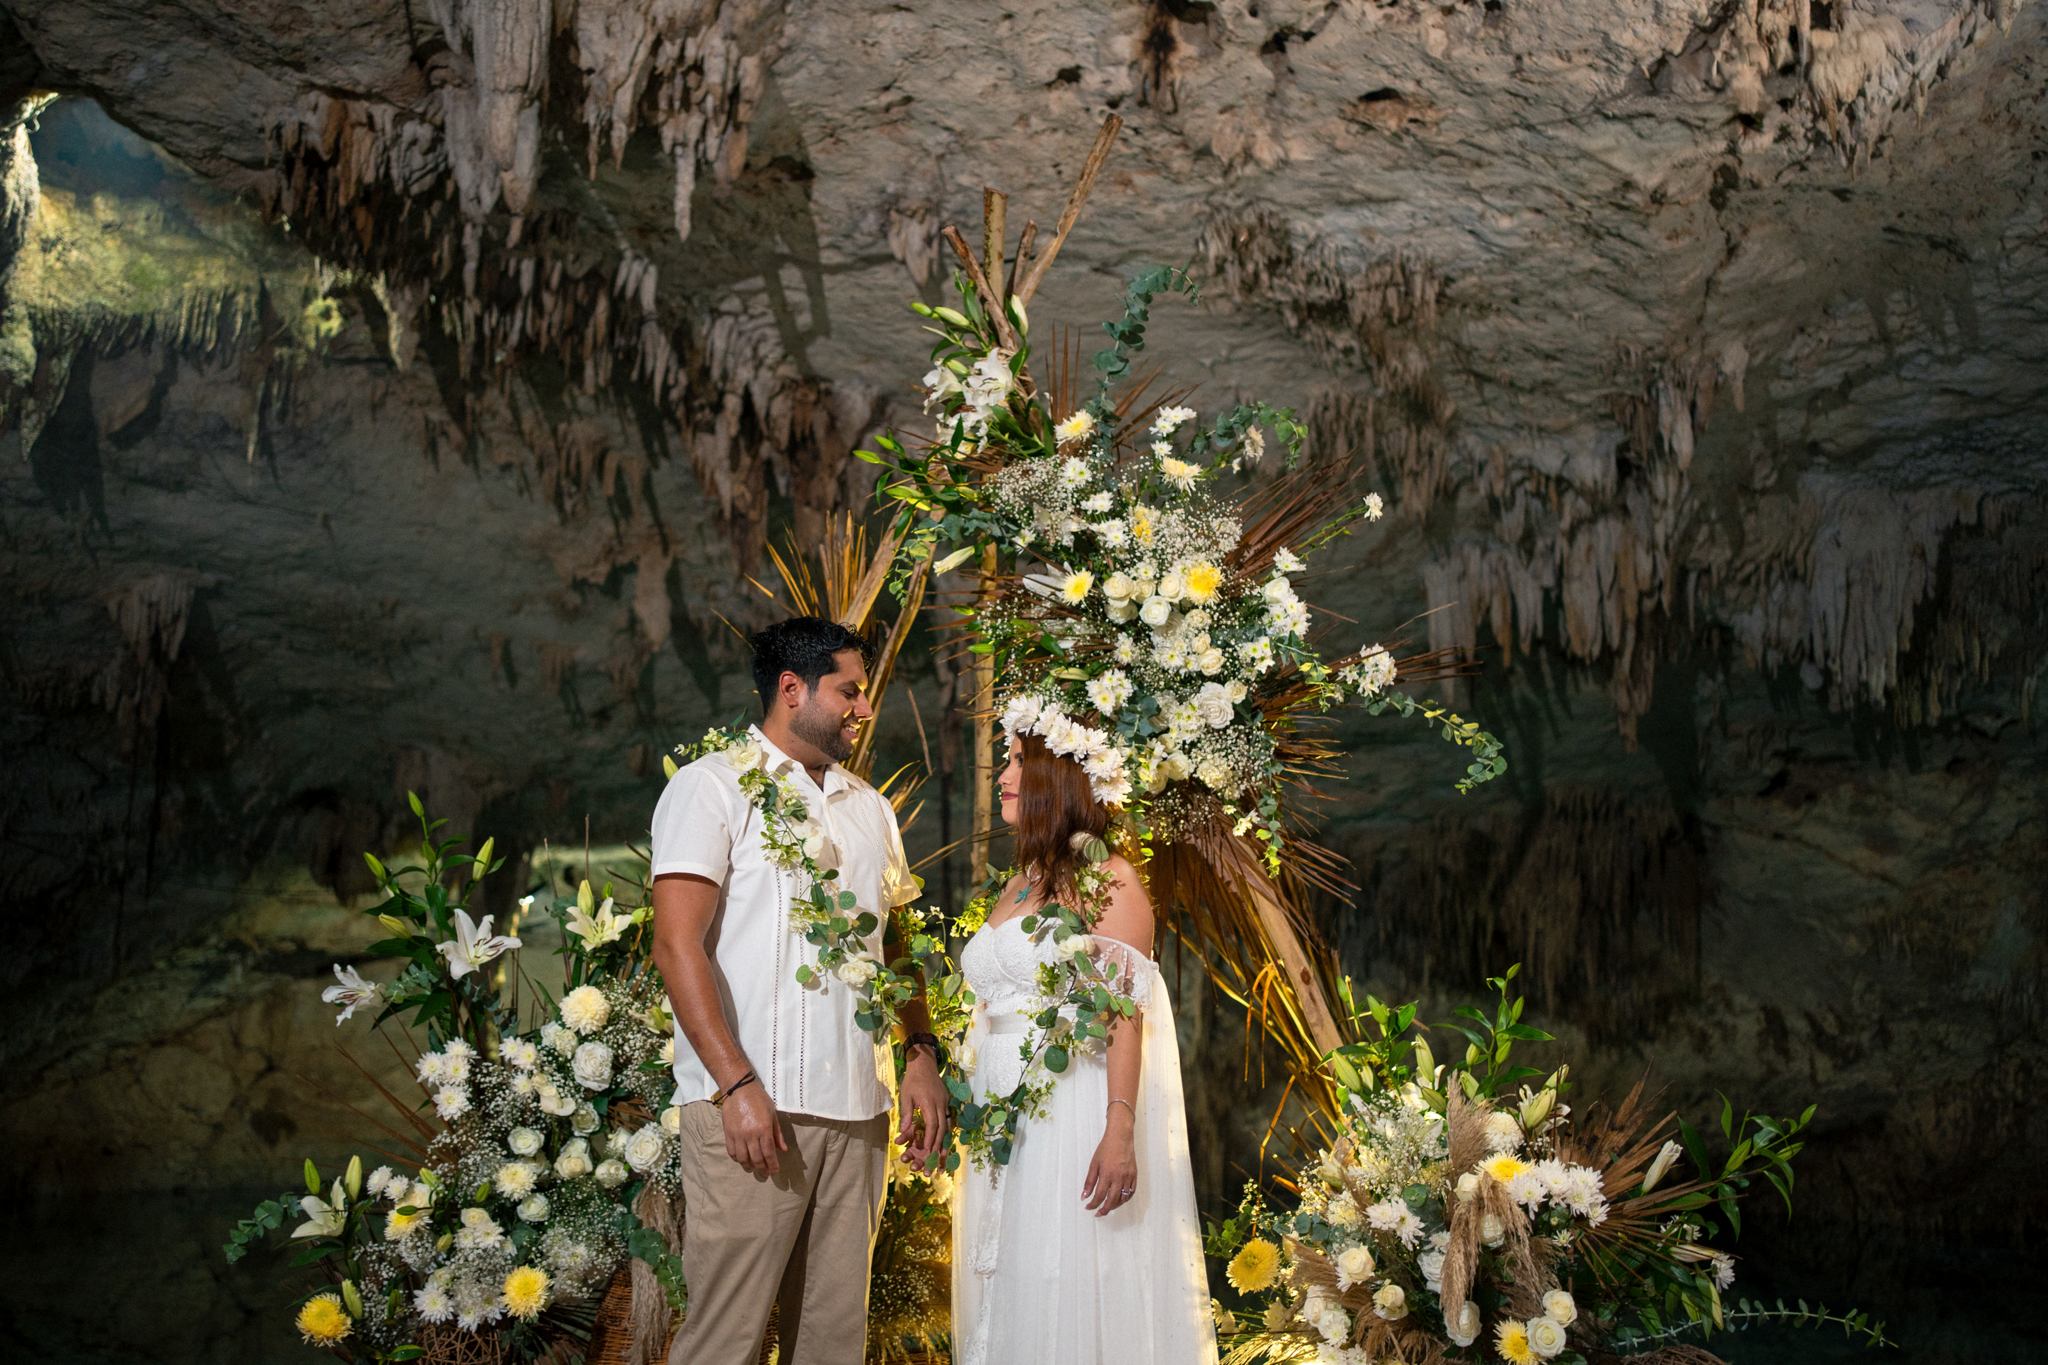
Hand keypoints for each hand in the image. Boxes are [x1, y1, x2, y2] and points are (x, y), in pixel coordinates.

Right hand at [722, 1085, 786, 1176]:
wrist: (739, 1089)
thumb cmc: (759, 1099)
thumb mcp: (773, 1114)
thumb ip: (777, 1134)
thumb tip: (783, 1150)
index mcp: (764, 1129)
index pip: (769, 1153)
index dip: (772, 1165)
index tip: (775, 1171)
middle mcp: (750, 1134)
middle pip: (756, 1158)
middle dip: (762, 1169)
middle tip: (766, 1173)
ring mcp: (738, 1135)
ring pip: (743, 1158)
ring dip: (749, 1166)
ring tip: (754, 1168)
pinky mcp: (728, 1133)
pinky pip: (732, 1152)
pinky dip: (737, 1159)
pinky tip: (742, 1159)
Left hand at [897, 1050, 950, 1165]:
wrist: (924, 1063)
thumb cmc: (912, 1079)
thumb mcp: (905, 1095)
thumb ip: (906, 1113)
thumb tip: (903, 1131)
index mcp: (930, 1103)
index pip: (933, 1124)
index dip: (931, 1139)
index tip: (928, 1150)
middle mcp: (940, 1104)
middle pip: (942, 1127)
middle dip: (939, 1143)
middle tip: (936, 1156)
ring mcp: (945, 1102)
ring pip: (947, 1124)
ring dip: (944, 1138)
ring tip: (942, 1151)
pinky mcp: (946, 1101)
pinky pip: (947, 1118)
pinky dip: (945, 1129)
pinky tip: (943, 1137)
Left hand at [1082, 1122, 1137, 1216]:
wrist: (1121, 1137)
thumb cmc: (1106, 1148)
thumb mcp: (1094, 1164)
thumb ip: (1089, 1181)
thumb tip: (1084, 1195)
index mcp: (1107, 1175)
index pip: (1099, 1196)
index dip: (1093, 1204)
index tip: (1088, 1207)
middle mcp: (1119, 1178)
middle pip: (1112, 1200)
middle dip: (1104, 1209)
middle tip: (1098, 1213)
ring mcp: (1128, 1177)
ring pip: (1122, 1198)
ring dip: (1115, 1206)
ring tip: (1108, 1207)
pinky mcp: (1134, 1175)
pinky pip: (1131, 1192)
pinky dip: (1125, 1199)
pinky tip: (1120, 1200)